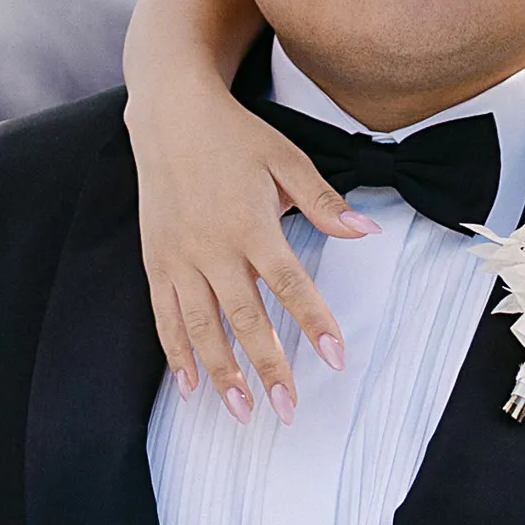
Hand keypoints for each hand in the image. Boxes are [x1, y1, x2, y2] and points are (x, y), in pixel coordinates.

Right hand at [134, 76, 374, 422]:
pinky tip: (191, 386)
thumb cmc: (234, 136)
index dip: (314, 323)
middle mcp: (213, 247)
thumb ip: (324, 202)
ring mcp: (180, 258)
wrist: (169, 112)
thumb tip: (367, 231)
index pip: (290, 284)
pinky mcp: (156, 262)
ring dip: (223, 374)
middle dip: (269, 368)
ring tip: (243, 412)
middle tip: (287, 409)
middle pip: (246, 319)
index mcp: (251, 224)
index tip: (335, 358)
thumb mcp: (287, 159)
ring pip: (202, 328)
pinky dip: (177, 354)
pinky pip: (165, 317)